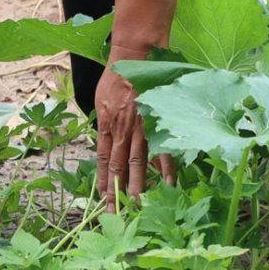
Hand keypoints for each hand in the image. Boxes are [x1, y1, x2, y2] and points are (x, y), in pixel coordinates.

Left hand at [95, 46, 175, 211]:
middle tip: (116, 213)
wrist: (137, 56)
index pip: (102, 160)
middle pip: (118, 168)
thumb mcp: (100, 100)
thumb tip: (104, 140)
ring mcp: (141, 128)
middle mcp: (122, 131)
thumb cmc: (117, 76)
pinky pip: (163, 150)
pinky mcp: (157, 123)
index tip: (101, 199)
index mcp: (107, 125)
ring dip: (138, 187)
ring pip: (138, 164)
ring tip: (138, 207)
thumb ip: (103, 122)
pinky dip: (166, 168)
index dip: (101, 181)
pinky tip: (168, 185)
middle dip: (116, 193)